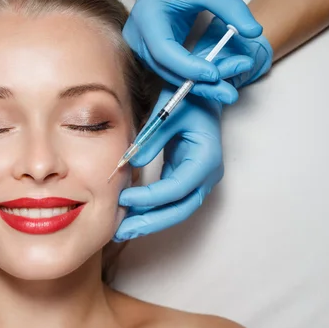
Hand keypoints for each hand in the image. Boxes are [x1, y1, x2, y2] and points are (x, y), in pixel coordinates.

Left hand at [113, 85, 223, 241]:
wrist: (203, 96)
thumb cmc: (187, 99)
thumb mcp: (168, 111)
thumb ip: (151, 137)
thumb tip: (130, 163)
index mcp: (206, 157)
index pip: (178, 187)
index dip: (150, 197)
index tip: (124, 198)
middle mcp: (207, 174)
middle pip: (180, 208)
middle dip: (150, 222)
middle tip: (122, 231)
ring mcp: (198, 180)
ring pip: (176, 210)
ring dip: (149, 221)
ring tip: (121, 231)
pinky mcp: (187, 179)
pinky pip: (170, 201)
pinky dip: (151, 209)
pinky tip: (130, 215)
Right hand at [119, 0, 264, 102]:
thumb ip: (232, 9)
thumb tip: (254, 33)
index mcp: (147, 17)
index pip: (164, 50)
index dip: (188, 66)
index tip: (214, 74)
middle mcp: (137, 38)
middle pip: (166, 69)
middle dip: (199, 83)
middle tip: (229, 93)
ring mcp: (140, 50)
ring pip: (169, 75)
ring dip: (198, 84)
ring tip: (227, 91)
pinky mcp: (149, 56)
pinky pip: (170, 72)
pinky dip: (192, 78)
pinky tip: (215, 84)